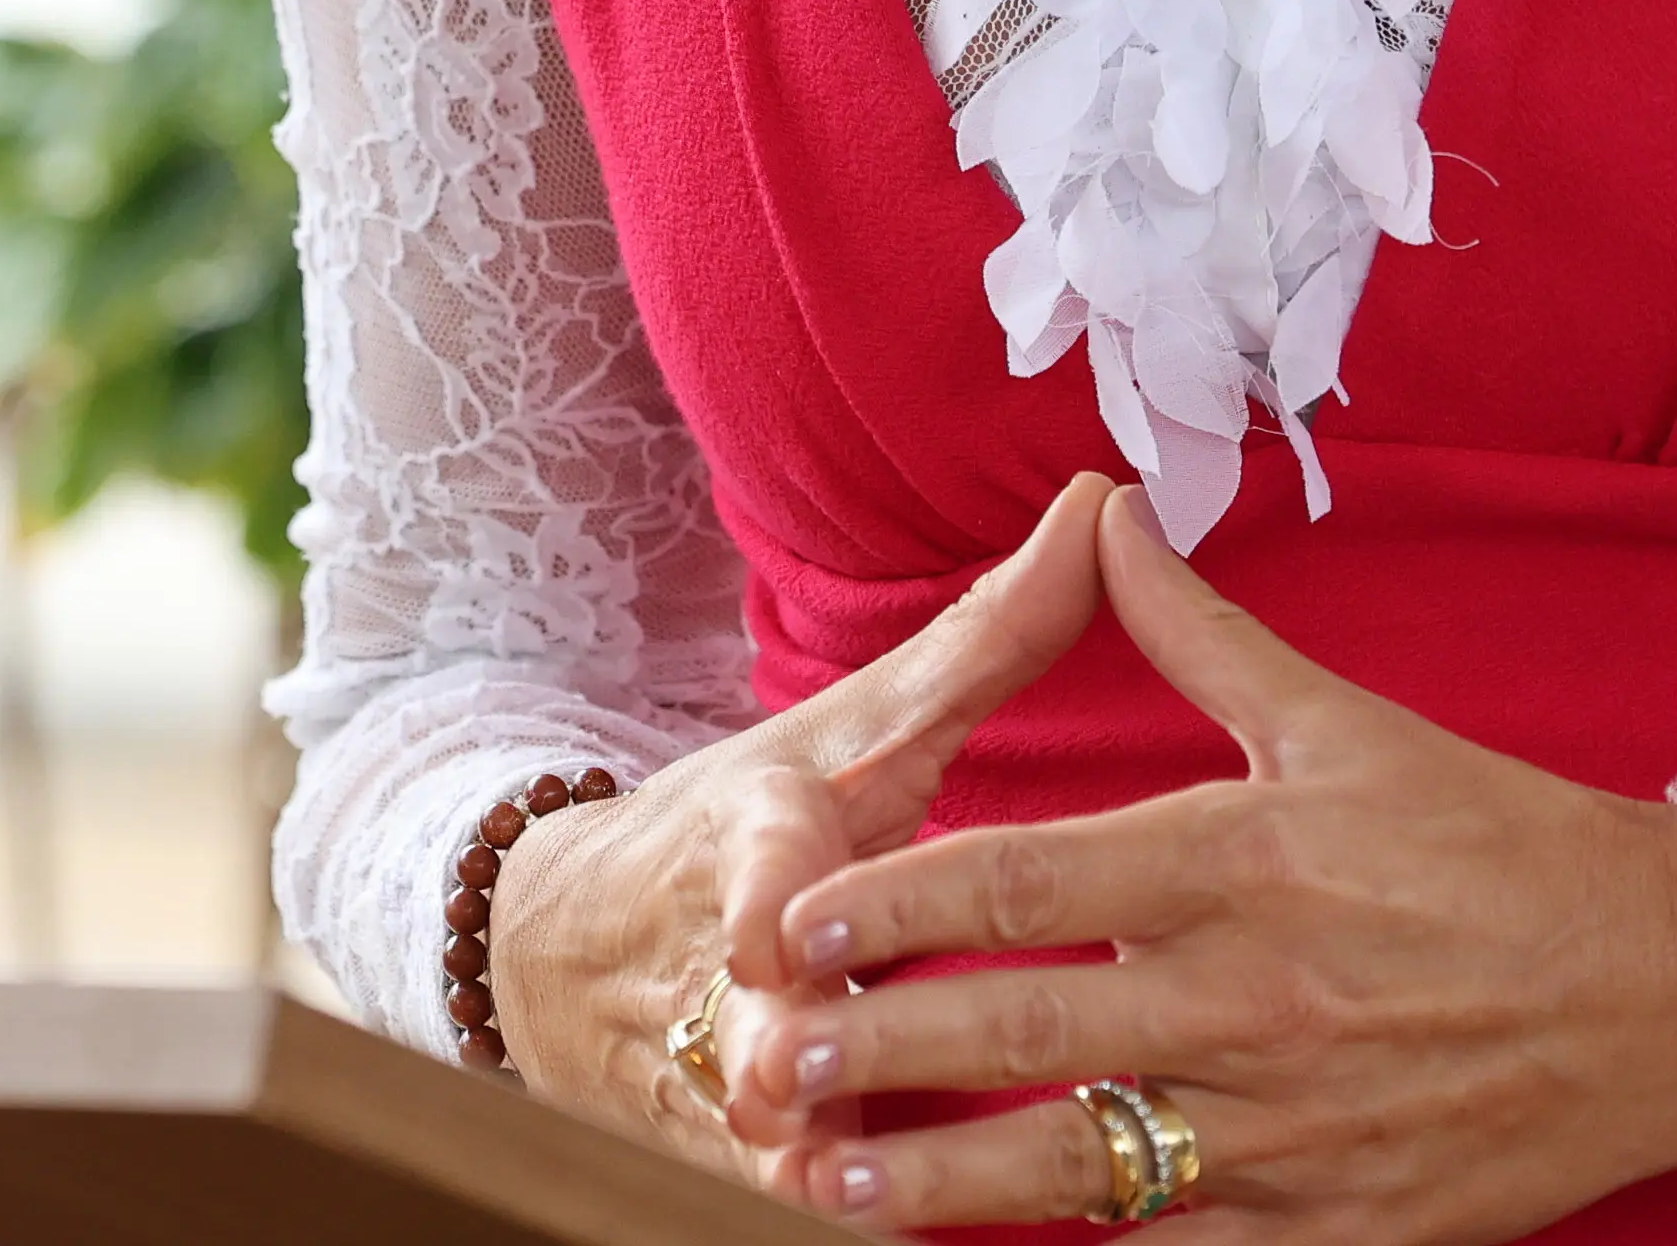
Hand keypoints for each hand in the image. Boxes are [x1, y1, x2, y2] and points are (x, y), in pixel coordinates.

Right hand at [481, 475, 1118, 1160]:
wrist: (569, 949)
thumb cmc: (761, 822)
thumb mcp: (862, 724)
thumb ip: (990, 639)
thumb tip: (1106, 503)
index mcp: (763, 838)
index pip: (758, 860)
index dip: (770, 897)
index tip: (773, 934)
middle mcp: (728, 963)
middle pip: (753, 1012)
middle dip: (782, 1051)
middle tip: (798, 1086)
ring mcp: (715, 1073)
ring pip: (752, 1127)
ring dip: (796, 1158)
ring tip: (834, 1186)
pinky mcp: (717, 1160)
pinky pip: (764, 1197)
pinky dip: (813, 1211)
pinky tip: (871, 1231)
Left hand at [719, 492, 1676, 1236]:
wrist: (1674, 986)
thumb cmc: (1509, 843)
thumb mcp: (1348, 722)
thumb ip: (1202, 636)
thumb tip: (1108, 520)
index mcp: (1241, 859)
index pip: (1022, 879)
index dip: (891, 902)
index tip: (791, 920)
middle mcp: (1249, 996)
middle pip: (1018, 1025)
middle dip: (875, 1046)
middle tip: (765, 1056)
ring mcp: (1287, 1125)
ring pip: (1075, 1162)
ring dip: (940, 1183)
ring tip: (834, 1187)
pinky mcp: (1331, 1225)